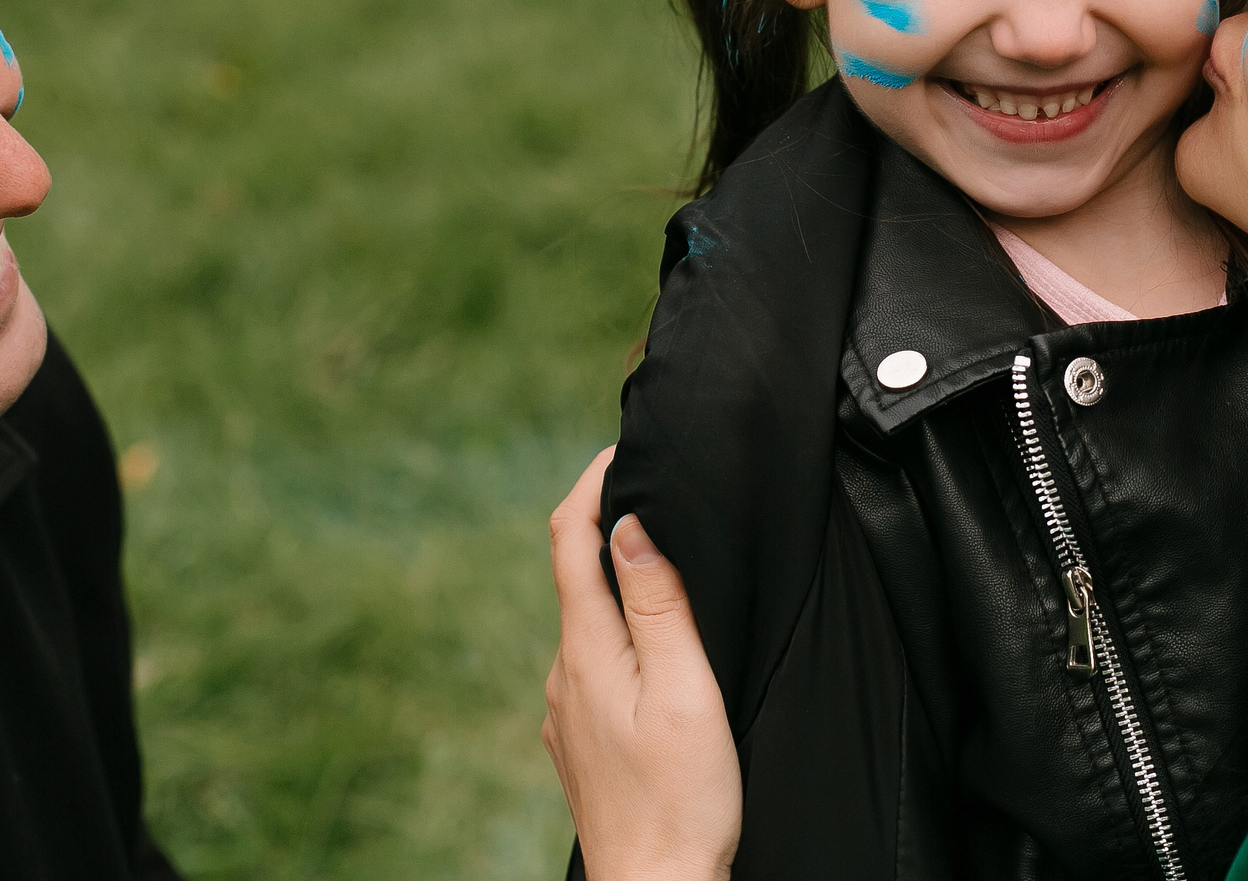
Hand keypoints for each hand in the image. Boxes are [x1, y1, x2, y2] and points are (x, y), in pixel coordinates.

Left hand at [542, 447, 741, 880]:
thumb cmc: (684, 798)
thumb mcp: (685, 688)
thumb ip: (658, 604)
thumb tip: (631, 522)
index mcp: (586, 650)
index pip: (570, 538)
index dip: (592, 482)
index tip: (624, 449)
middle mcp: (563, 674)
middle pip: (579, 576)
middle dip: (616, 530)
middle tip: (666, 496)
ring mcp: (566, 712)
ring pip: (590, 625)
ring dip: (623, 589)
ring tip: (676, 574)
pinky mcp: (580, 742)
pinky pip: (596, 666)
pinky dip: (624, 639)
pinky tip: (663, 659)